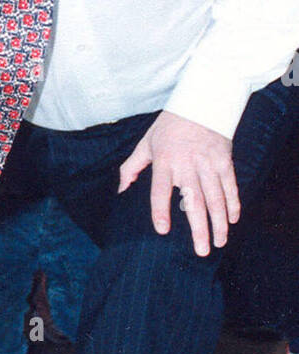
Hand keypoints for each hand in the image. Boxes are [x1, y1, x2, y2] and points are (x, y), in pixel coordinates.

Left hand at [119, 110, 239, 257]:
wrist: (201, 101)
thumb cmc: (169, 125)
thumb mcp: (146, 143)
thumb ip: (131, 167)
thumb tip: (120, 190)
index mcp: (165, 162)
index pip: (161, 191)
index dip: (161, 211)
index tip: (163, 231)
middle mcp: (187, 164)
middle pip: (194, 201)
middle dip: (199, 229)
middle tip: (201, 252)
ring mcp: (208, 163)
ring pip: (216, 198)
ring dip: (220, 222)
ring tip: (219, 242)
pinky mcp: (224, 159)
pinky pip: (230, 186)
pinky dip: (233, 203)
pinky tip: (233, 220)